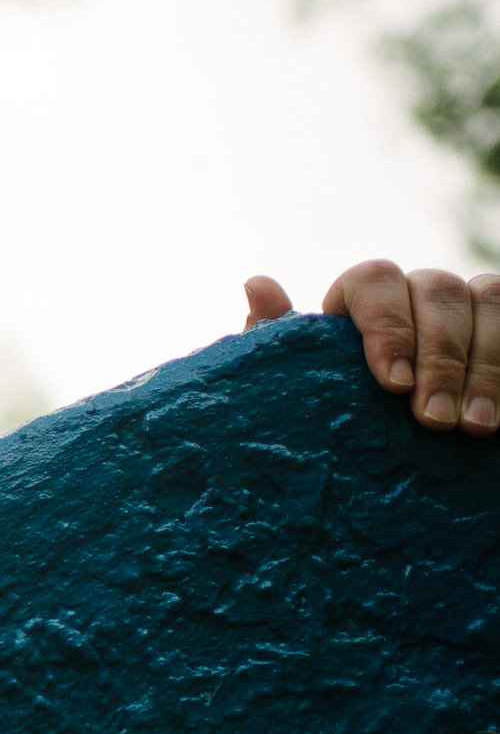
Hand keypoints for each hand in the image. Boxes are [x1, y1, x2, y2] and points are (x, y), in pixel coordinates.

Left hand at [244, 262, 499, 433]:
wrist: (397, 453)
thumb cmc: (344, 415)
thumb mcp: (308, 385)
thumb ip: (281, 340)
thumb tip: (256, 283)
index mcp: (367, 297)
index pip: (373, 279)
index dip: (385, 326)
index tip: (392, 385)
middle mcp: (421, 290)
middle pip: (437, 290)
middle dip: (440, 357)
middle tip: (434, 421)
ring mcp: (473, 303)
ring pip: (489, 299)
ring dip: (486, 364)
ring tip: (475, 425)